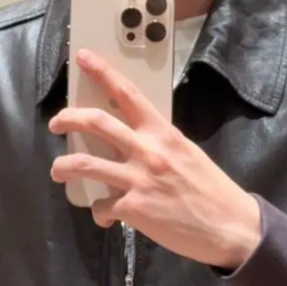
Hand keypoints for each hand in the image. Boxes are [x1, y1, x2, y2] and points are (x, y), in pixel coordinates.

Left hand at [49, 49, 261, 269]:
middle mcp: (148, 151)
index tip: (83, 58)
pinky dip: (99, 212)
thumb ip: (159, 145)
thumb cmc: (211, 190)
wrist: (230, 227)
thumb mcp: (187, 154)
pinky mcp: (134, 209)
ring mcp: (138, 179)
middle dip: (67, 119)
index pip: (128, 94)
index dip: (102, 72)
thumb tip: (133, 143)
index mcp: (163, 133)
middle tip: (56, 123)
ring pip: (84, 165)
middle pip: (96, 123)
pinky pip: (101, 206)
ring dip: (63, 167)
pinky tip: (106, 217)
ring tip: (58, 171)